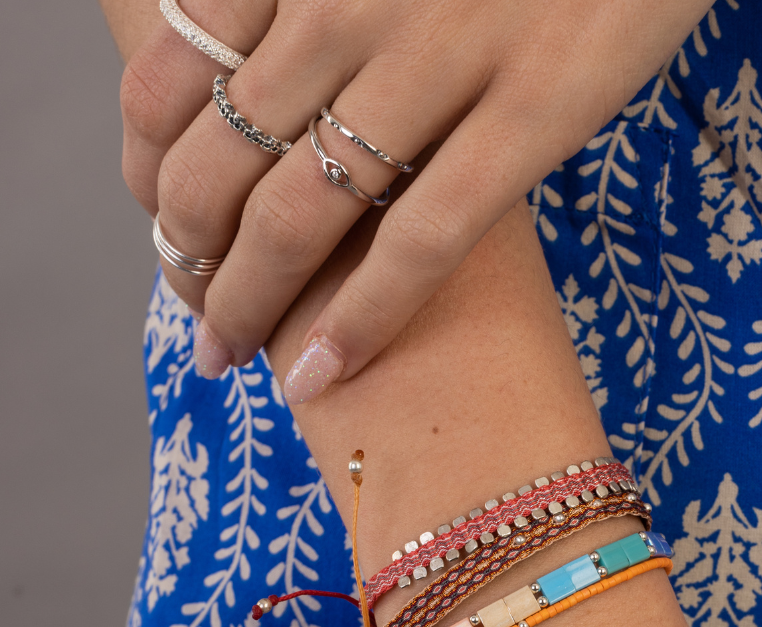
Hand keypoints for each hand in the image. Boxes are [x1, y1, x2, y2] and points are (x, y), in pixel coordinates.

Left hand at [119, 0, 711, 392]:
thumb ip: (323, 5)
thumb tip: (281, 76)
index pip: (167, 80)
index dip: (148, 174)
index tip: (164, 228)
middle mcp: (348, 1)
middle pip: (218, 165)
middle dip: (188, 261)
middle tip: (196, 316)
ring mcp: (440, 58)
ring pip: (298, 215)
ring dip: (246, 306)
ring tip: (230, 357)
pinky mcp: (532, 112)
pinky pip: (420, 242)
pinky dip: (361, 322)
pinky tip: (319, 374)